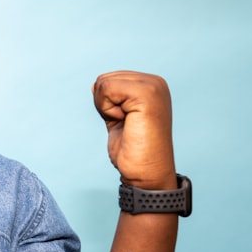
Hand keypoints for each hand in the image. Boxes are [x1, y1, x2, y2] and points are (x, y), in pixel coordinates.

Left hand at [92, 71, 174, 189]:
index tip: (125, 122)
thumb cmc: (133, 150)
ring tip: (127, 124)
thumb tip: (96, 84)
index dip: (106, 103)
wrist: (146, 173)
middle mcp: (155, 82)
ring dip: (106, 108)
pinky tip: (125, 122)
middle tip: (125, 124)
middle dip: (105, 104)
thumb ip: (110, 100)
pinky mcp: (146, 95)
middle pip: (105, 79)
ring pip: (104, 83)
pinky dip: (108, 109)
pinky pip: (107, 89)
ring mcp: (153, 86)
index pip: (109, 79)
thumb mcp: (118, 118)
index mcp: (151, 85)